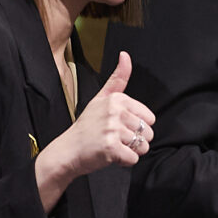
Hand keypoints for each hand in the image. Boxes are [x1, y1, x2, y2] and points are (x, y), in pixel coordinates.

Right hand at [35, 53, 154, 208]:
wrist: (68, 150)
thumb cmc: (87, 127)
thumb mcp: (100, 98)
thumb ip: (117, 79)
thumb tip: (125, 55)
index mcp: (117, 99)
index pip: (149, 118)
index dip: (137, 127)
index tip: (118, 126)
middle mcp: (115, 111)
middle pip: (148, 133)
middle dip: (135, 141)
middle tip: (115, 139)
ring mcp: (112, 129)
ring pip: (142, 146)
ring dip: (131, 151)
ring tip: (112, 147)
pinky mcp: (111, 147)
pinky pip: (133, 159)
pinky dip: (124, 162)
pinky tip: (110, 155)